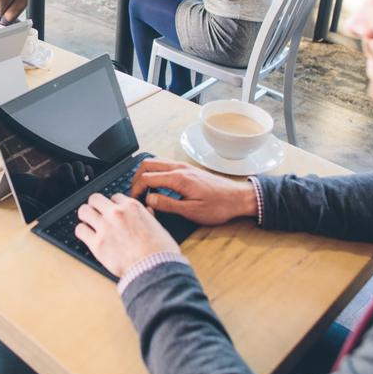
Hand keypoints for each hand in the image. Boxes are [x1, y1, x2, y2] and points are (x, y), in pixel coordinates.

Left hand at [75, 193, 179, 276]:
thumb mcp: (158, 226)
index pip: (114, 197)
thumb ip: (148, 216)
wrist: (154, 268)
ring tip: (88, 223)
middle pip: (95, 199)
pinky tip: (86, 235)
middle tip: (96, 213)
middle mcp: (116, 213)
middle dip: (95, 206)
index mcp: (132, 207)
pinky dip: (82, 232)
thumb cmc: (160, 251)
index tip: (112, 211)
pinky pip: (80, 230)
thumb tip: (146, 212)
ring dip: (86, 216)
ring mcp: (105, 227)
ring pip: (84, 211)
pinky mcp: (97, 244)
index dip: (113, 205)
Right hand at [128, 159, 256, 225]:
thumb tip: (149, 200)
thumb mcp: (192, 212)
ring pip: (156, 162)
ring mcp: (184, 167)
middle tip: (134, 193)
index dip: (136, 189)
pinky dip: (155, 172)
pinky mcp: (188, 169)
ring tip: (143, 190)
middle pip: (147, 164)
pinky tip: (158, 186)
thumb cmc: (219, 206)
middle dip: (136, 178)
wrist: (238, 198)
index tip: (133, 200)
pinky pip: (165, 165)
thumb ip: (168, 205)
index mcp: (178, 178)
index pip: (146, 178)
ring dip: (145, 173)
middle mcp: (179, 168)